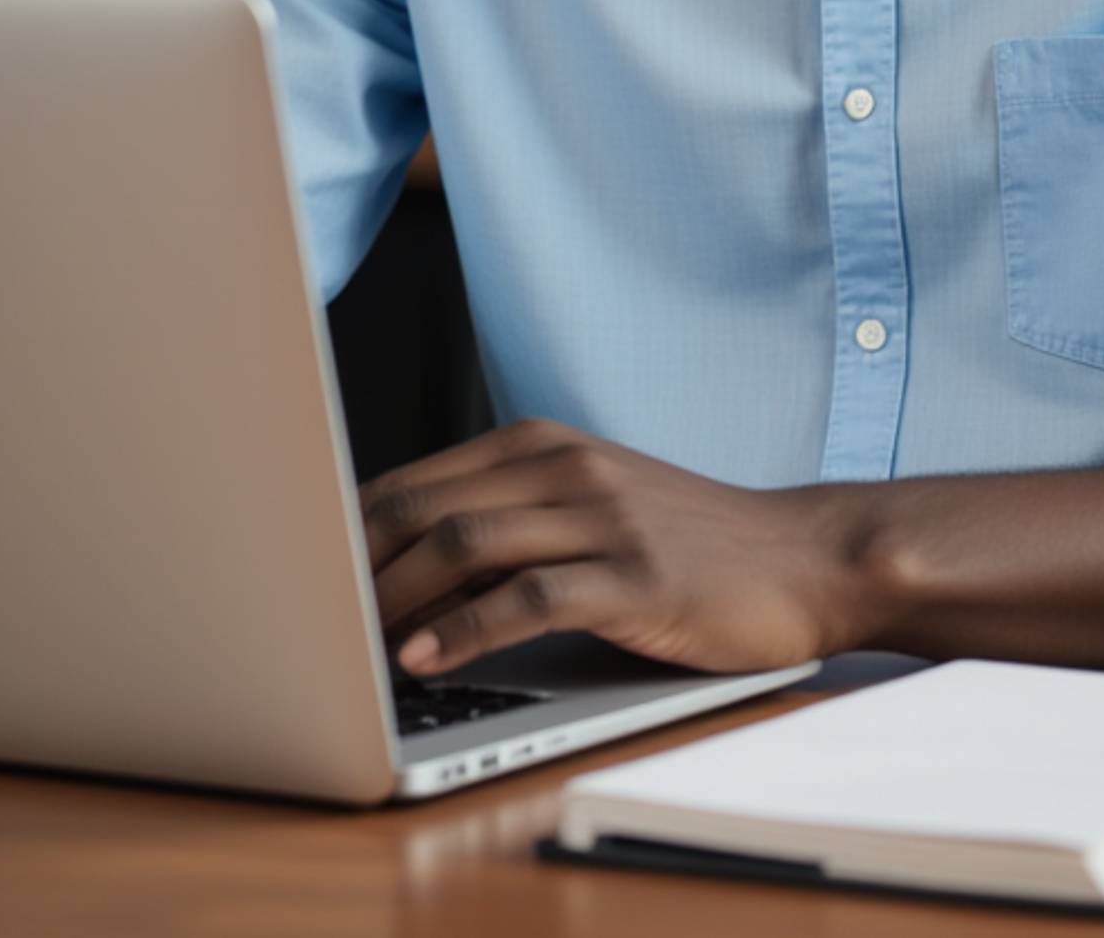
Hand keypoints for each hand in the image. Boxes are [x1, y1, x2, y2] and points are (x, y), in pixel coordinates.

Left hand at [358, 419, 869, 676]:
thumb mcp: (592, 508)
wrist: (800, 557)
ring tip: (354, 647)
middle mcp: (567, 467)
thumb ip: (511, 521)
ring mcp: (602, 517)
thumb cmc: (687, 542)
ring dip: (396, 599)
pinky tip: (426, 658)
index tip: (302, 581)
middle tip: (311, 620)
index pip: (416, 480)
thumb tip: (402, 571)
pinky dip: (465, 629)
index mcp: (545, 445)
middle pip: (425, 504)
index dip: (348, 531)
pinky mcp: (635, 576)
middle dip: (356, 566)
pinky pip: (527, 597)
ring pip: (466, 543)